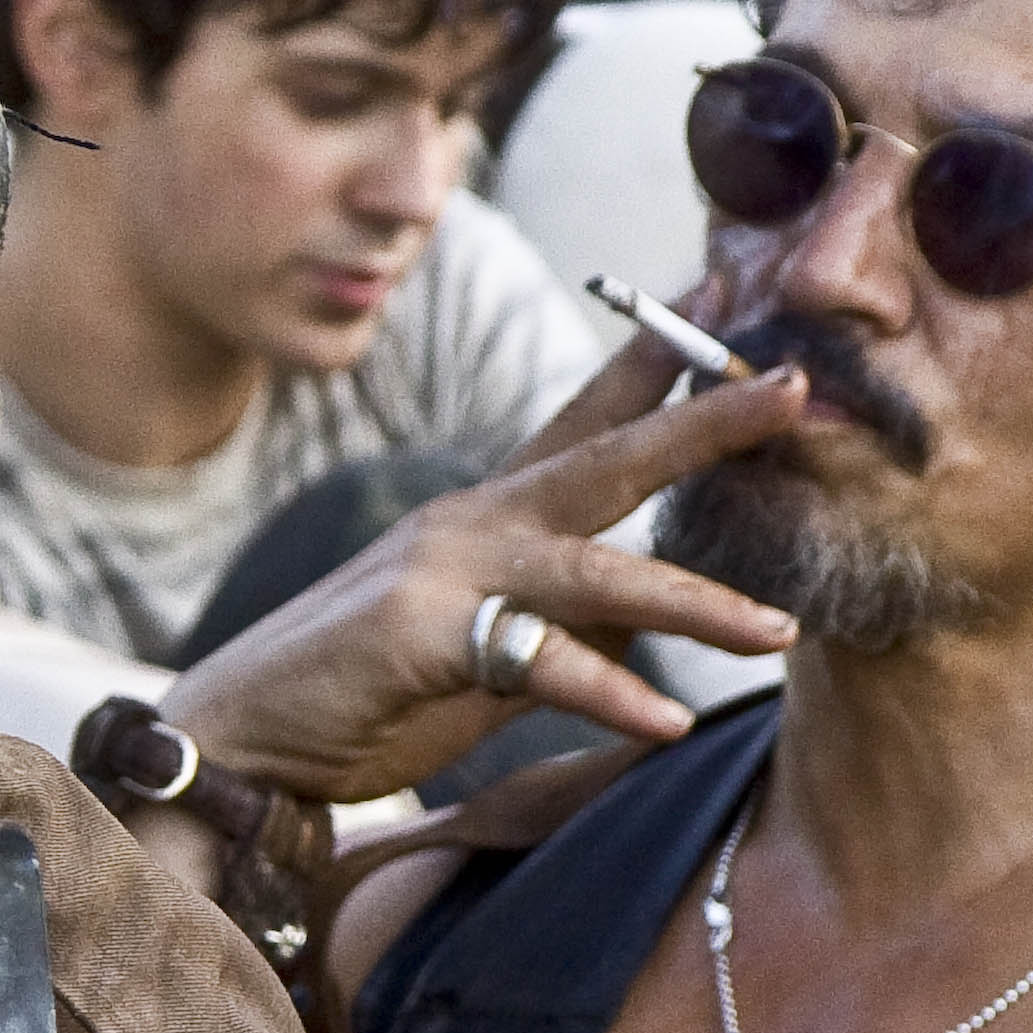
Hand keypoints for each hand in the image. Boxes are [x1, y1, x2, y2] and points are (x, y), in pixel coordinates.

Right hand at [157, 330, 812, 800]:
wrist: (240, 736)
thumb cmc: (364, 692)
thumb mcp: (483, 648)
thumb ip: (562, 625)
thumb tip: (648, 631)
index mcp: (487, 515)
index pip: (585, 421)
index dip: (656, 363)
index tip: (722, 296)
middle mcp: (472, 523)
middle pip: (607, 458)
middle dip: (706, 422)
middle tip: (793, 389)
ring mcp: (444, 571)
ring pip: (594, 567)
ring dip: (695, 601)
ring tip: (779, 632)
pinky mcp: (418, 634)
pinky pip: (537, 662)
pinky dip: (607, 691)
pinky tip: (667, 721)